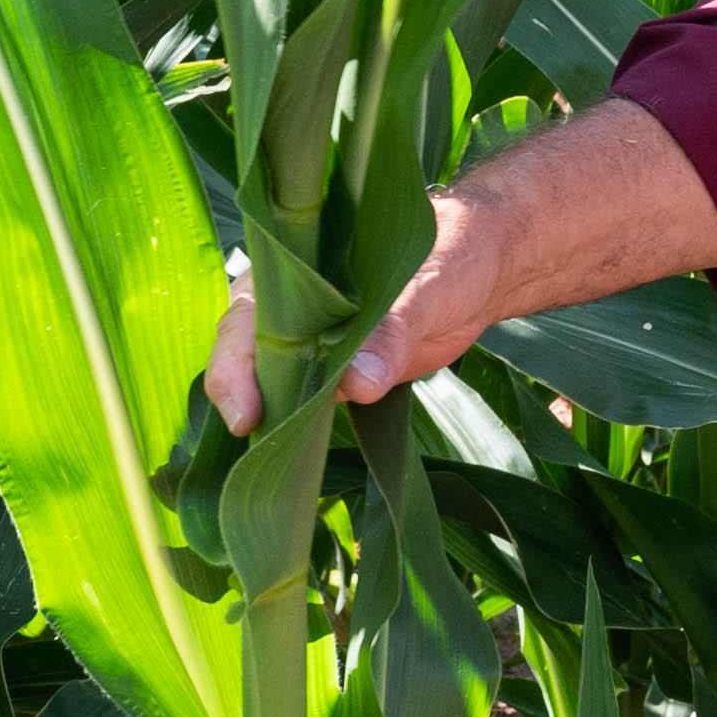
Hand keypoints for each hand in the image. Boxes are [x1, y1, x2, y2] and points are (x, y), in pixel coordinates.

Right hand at [201, 202, 522, 435]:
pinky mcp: (339, 373)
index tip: (246, 410)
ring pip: (275, 384)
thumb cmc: (450, 256)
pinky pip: (310, 401)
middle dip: (245, 400)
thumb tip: (357, 384)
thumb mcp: (426, 286)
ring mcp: (314, 343)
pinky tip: (302, 454)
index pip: (245, 318)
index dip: (235, 364)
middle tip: (256, 439)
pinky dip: (304, 426)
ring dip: (274, 418)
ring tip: (279, 460)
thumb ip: (392, 328)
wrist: (482, 271)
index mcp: (297, 268)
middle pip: (247, 357)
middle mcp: (293, 307)